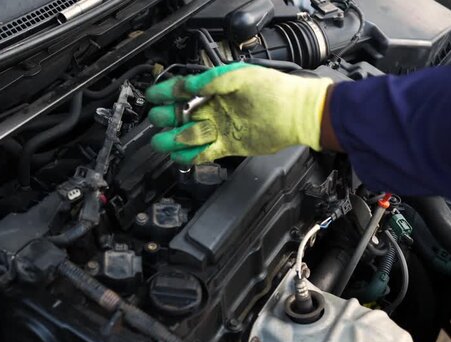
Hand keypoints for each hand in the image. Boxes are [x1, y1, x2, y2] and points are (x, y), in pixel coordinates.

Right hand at [145, 63, 332, 163]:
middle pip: (184, 114)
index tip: (152, 96)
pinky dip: (191, 155)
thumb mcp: (241, 76)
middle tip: (156, 119)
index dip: (167, 93)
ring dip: (175, 138)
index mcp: (217, 88)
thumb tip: (190, 86)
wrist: (297, 113)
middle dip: (168, 117)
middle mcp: (217, 108)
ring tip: (160, 142)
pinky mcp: (230, 146)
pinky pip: (205, 152)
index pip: (185, 90)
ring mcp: (222, 128)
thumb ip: (213, 80)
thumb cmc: (274, 90)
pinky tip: (177, 156)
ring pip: (191, 134)